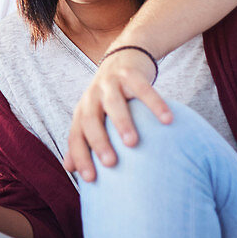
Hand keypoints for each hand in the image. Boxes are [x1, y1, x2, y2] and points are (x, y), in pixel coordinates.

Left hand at [61, 47, 171, 181]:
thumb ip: (83, 139)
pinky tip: (167, 120)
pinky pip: (143, 89)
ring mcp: (110, 84)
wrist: (122, 57)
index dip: (80, 157)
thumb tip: (69, 169)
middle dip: (98, 142)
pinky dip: (155, 104)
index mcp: (83, 111)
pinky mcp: (130, 74)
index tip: (90, 180)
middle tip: (110, 163)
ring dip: (122, 123)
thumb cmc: (108, 97)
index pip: (76, 136)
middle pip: (90, 120)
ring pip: (114, 103)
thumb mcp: (93, 115)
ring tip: (132, 143)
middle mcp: (92, 97)